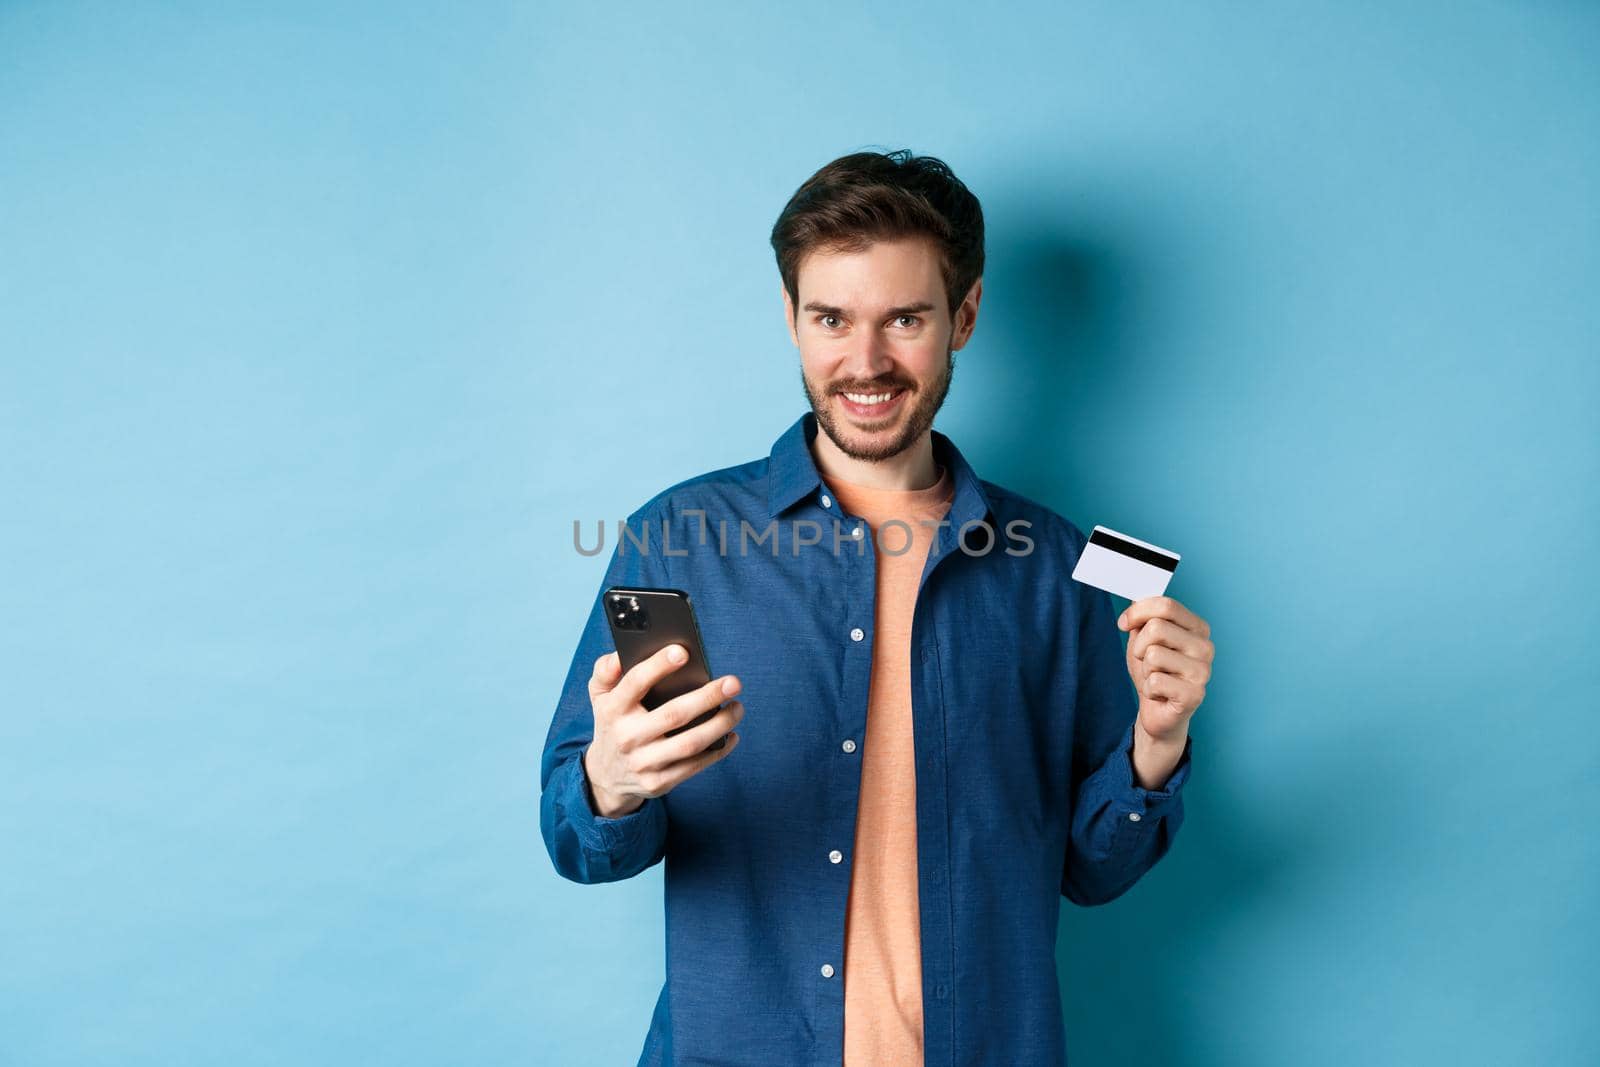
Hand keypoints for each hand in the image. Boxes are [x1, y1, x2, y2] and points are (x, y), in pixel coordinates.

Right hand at [582, 644, 744, 817]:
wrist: (605, 776)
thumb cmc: (611, 723)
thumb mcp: (599, 696)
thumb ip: (605, 670)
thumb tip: (621, 653)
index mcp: (613, 709)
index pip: (635, 683)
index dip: (658, 666)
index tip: (683, 652)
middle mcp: (627, 736)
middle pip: (674, 714)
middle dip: (708, 697)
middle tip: (733, 682)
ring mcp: (643, 763)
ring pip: (690, 743)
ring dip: (720, 725)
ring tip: (738, 707)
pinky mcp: (658, 782)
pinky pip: (694, 766)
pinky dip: (718, 750)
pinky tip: (732, 734)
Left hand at [1117, 595, 1212, 786]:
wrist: (1158, 711)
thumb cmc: (1153, 672)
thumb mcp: (1143, 639)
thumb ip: (1142, 617)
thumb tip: (1134, 596)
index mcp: (1198, 628)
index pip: (1166, 605)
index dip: (1137, 612)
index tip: (1123, 623)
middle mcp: (1206, 647)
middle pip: (1157, 627)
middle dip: (1139, 645)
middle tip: (1145, 661)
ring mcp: (1203, 672)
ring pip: (1153, 654)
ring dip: (1145, 669)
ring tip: (1156, 678)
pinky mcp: (1195, 695)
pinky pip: (1155, 681)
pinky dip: (1148, 688)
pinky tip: (1160, 694)